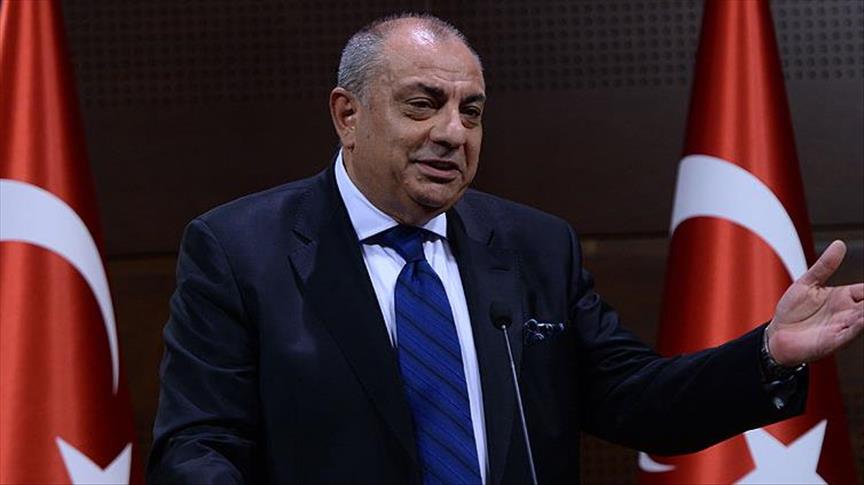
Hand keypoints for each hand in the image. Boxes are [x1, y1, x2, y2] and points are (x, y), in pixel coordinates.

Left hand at [766, 240, 863, 365]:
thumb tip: (840, 244)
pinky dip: (857, 327)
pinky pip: (849, 334)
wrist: (776, 335)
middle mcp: (848, 312)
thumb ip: (825, 266)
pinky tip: (862, 320)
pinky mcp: (833, 340)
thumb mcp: (807, 283)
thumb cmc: (793, 310)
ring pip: (863, 319)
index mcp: (844, 297)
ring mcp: (842, 326)